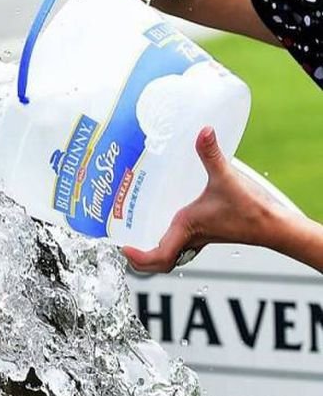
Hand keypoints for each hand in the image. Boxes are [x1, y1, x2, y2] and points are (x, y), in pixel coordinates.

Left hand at [122, 127, 278, 272]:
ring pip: (165, 257)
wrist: (274, 225)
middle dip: (136, 260)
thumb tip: (204, 132)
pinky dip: (161, 243)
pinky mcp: (202, 235)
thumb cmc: (251, 210)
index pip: (157, 258)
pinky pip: (175, 246)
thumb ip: (211, 155)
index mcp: (185, 230)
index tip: (123, 247)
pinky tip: (157, 223)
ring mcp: (194, 239)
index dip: (138, 257)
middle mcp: (187, 238)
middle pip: (156, 263)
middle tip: (121, 244)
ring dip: (148, 253)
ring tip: (131, 236)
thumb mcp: (225, 178)